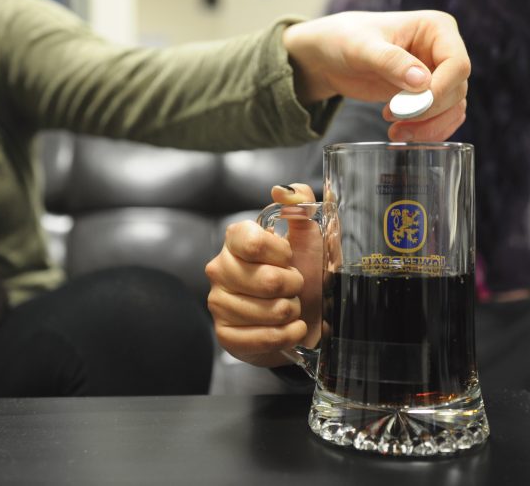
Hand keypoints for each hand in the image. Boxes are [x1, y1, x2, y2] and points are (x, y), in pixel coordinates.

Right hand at [205, 184, 321, 367]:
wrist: (306, 317)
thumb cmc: (305, 275)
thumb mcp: (310, 237)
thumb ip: (301, 206)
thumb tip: (283, 190)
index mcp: (235, 240)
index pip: (253, 241)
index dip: (281, 253)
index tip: (290, 258)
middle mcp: (220, 269)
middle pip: (266, 280)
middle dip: (293, 286)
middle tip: (295, 286)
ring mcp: (219, 303)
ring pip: (268, 311)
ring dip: (292, 312)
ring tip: (291, 307)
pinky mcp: (225, 335)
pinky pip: (263, 338)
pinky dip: (286, 335)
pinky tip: (290, 329)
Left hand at [282, 10, 469, 141]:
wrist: (331, 55)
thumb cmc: (346, 40)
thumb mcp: (363, 48)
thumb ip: (391, 61)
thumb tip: (422, 82)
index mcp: (437, 28)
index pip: (457, 65)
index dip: (439, 91)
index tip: (407, 107)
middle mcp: (443, 50)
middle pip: (456, 90)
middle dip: (428, 112)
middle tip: (393, 119)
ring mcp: (437, 74)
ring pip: (453, 108)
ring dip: (429, 127)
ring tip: (395, 134)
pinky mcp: (425, 94)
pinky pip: (441, 117)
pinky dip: (427, 130)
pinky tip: (401, 133)